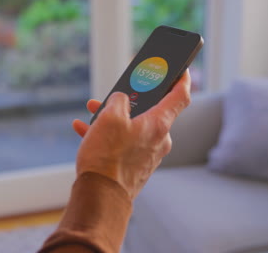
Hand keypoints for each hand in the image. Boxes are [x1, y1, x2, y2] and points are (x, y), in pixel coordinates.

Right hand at [72, 70, 190, 199]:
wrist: (100, 197)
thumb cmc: (107, 156)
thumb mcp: (109, 118)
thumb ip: (118, 100)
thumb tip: (120, 100)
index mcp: (159, 125)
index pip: (180, 96)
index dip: (182, 79)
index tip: (182, 69)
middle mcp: (159, 140)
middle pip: (150, 111)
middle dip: (131, 99)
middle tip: (119, 91)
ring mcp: (148, 155)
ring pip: (133, 127)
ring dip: (114, 117)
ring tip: (93, 111)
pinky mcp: (135, 166)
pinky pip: (124, 143)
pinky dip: (108, 135)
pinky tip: (85, 130)